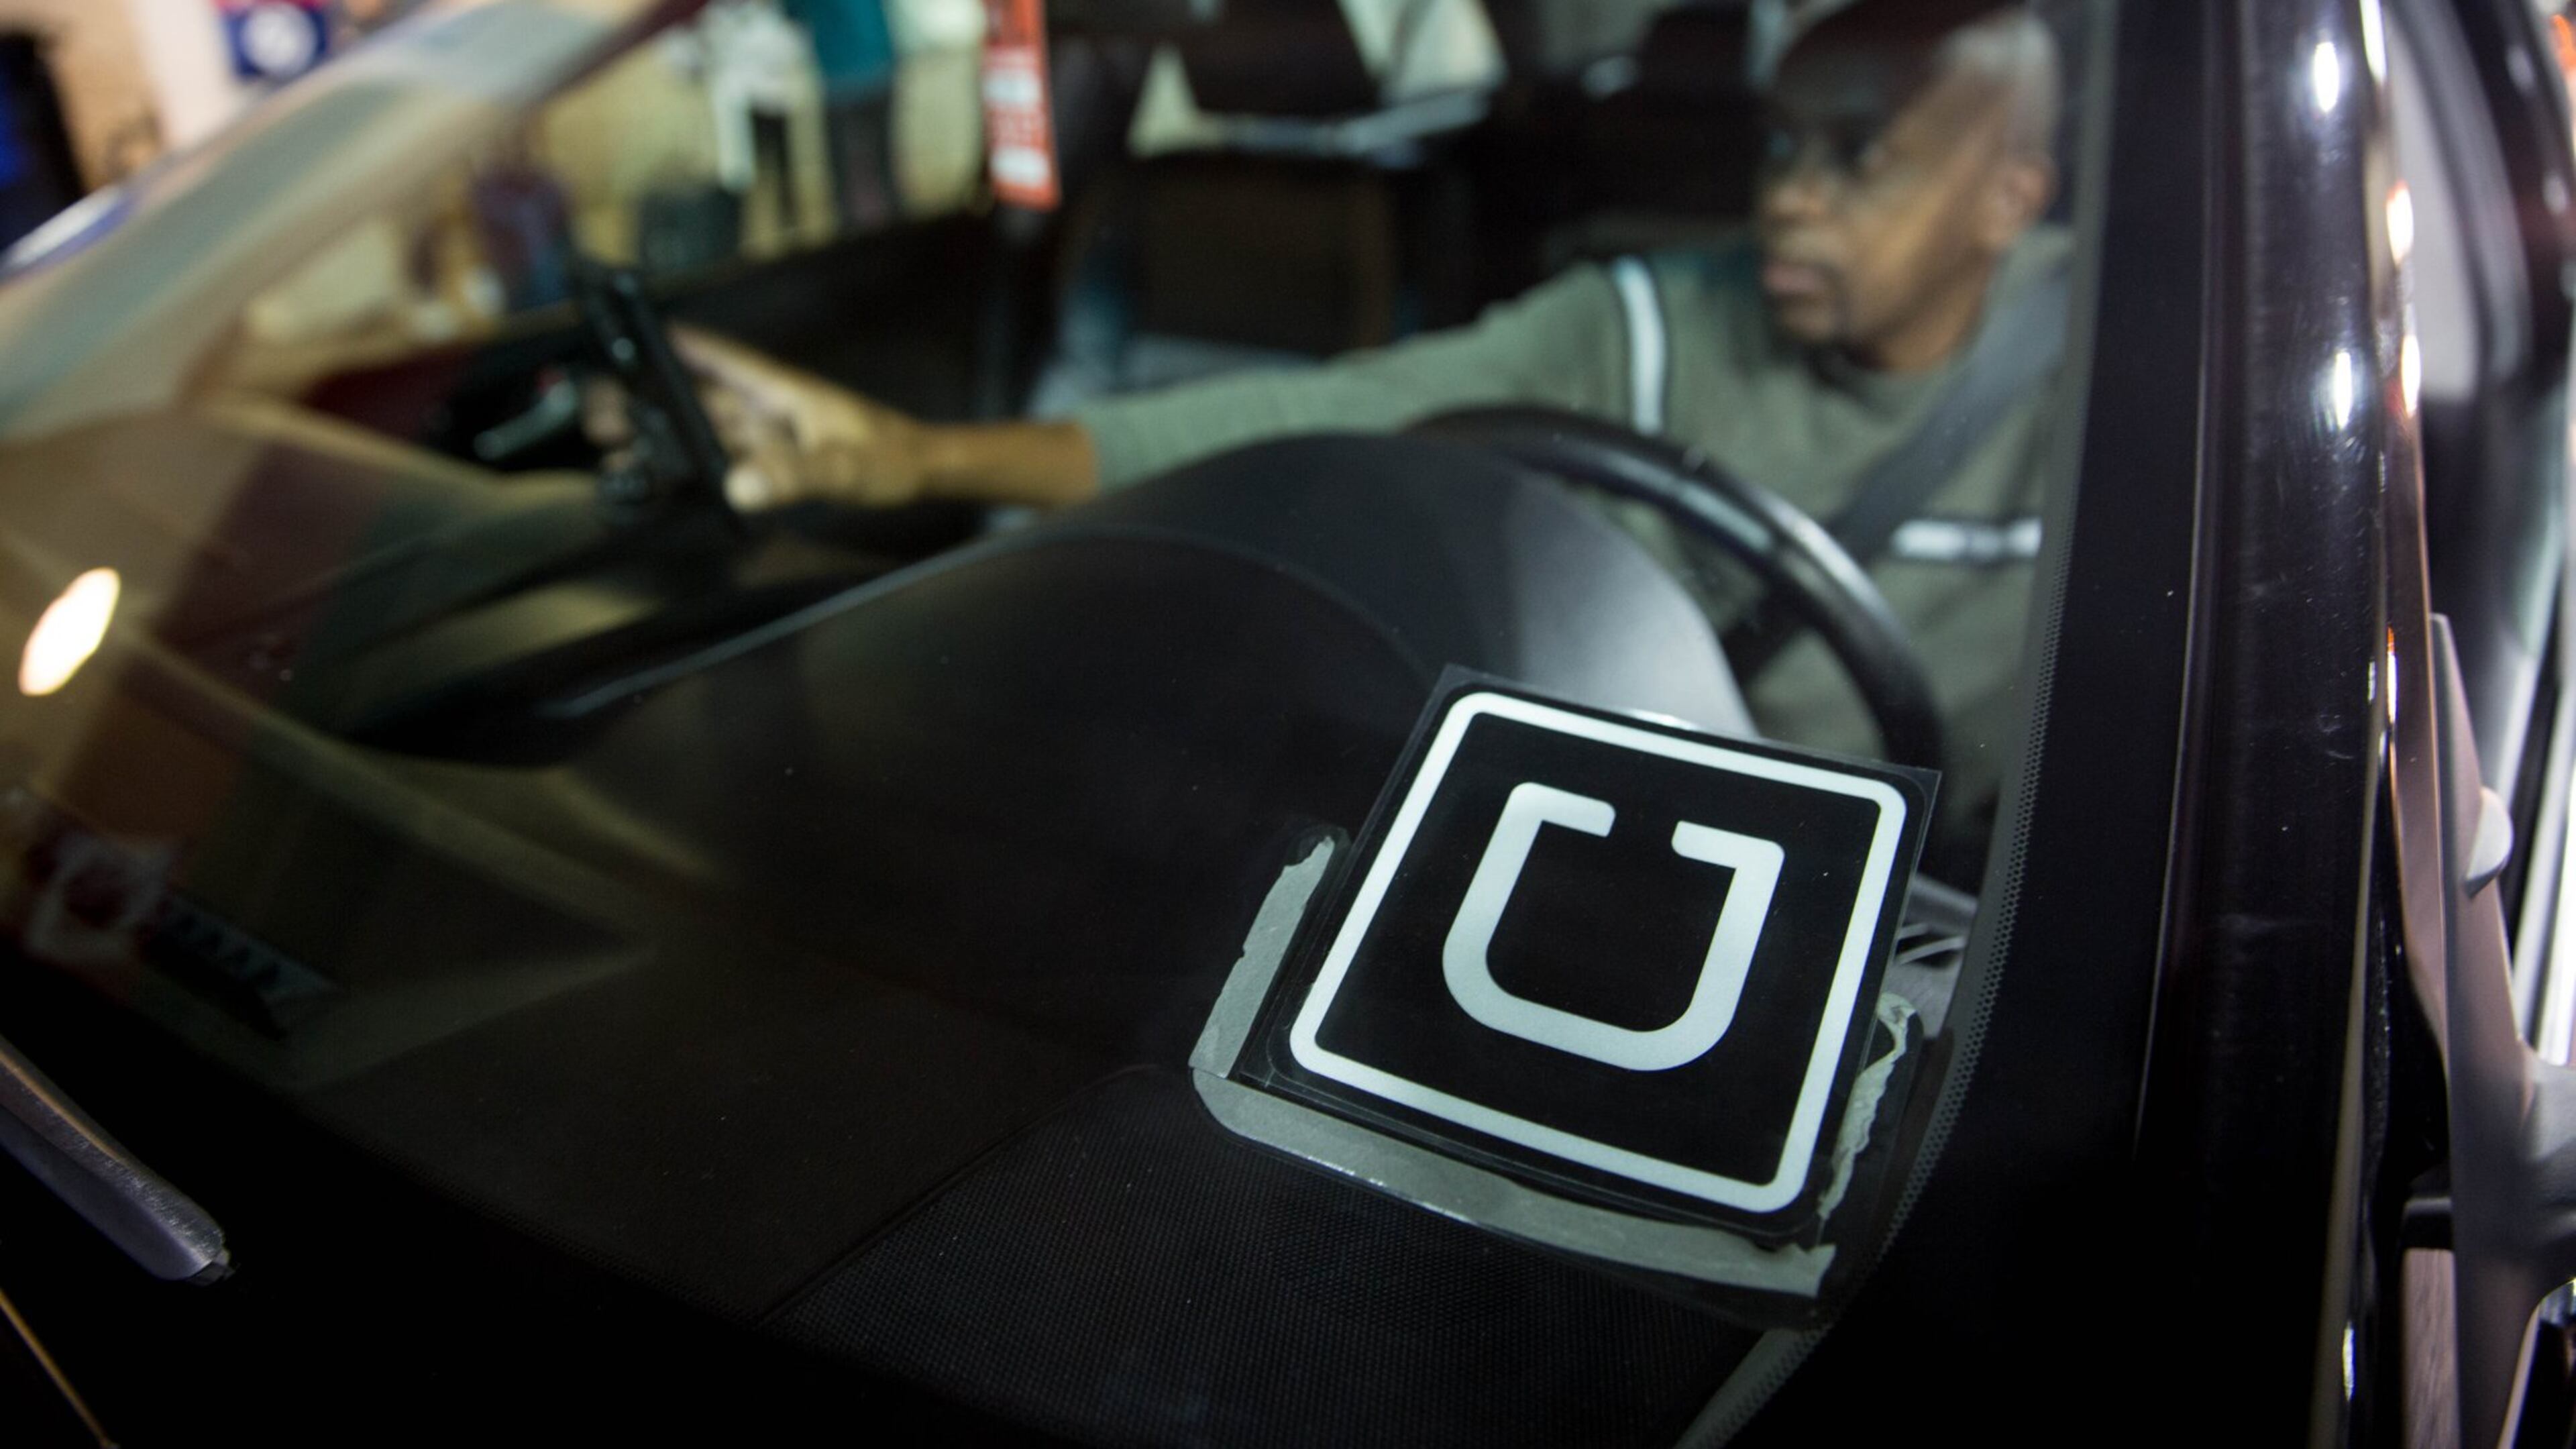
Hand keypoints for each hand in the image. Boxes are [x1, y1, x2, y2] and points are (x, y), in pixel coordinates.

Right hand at [584, 326, 930, 510]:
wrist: (925, 474)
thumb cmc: (894, 458)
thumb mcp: (845, 468)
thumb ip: (796, 474)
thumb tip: (741, 485)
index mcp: (783, 391)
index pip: (722, 358)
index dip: (680, 347)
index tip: (633, 335)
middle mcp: (771, 409)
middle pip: (701, 398)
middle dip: (652, 401)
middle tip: (600, 410)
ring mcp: (774, 435)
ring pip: (708, 430)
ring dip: (667, 436)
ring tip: (615, 447)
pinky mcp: (779, 461)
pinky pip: (728, 459)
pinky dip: (696, 465)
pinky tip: (668, 476)